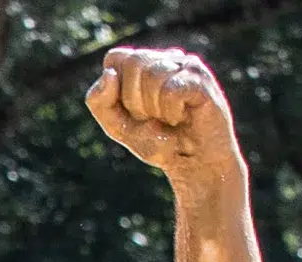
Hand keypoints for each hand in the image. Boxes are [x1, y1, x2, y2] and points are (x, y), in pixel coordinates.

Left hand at [85, 45, 242, 184]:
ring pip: (153, 74)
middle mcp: (167, 58)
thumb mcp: (117, 125)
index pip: (115, 58)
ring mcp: (187, 65)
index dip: (116, 89)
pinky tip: (182, 117)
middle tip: (153, 117)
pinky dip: (171, 112)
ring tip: (169, 118)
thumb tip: (109, 73)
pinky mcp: (202, 79)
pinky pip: (171, 90)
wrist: (191, 163)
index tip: (133, 110)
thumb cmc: (158, 141)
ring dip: (154, 107)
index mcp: (146, 64)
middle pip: (134, 61)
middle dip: (134, 99)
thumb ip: (100, 101)